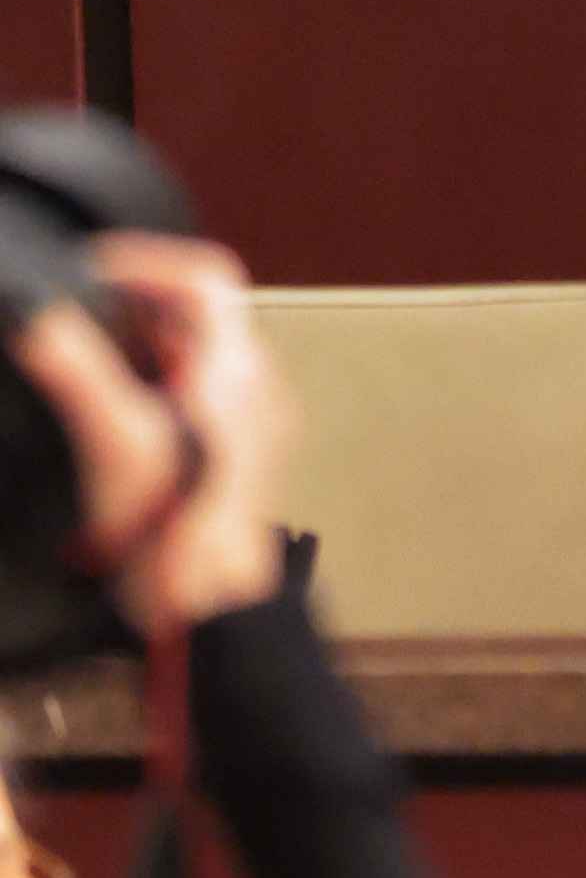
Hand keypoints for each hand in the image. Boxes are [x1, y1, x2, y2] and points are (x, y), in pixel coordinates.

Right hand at [15, 241, 291, 642]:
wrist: (213, 615)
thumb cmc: (179, 539)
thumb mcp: (118, 441)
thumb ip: (77, 370)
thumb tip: (38, 313)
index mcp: (238, 373)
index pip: (207, 279)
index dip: (146, 262)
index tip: (91, 270)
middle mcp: (255, 393)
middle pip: (197, 316)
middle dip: (131, 307)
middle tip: (73, 314)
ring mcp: (248, 428)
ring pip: (192, 358)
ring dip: (134, 347)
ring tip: (78, 361)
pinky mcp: (230, 463)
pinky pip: (191, 400)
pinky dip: (145, 388)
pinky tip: (102, 418)